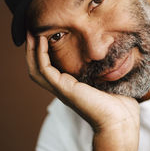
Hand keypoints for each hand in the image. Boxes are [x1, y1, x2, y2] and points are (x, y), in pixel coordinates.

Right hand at [25, 32, 139, 132]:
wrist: (119, 120)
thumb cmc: (117, 103)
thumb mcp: (107, 78)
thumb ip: (103, 67)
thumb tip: (111, 50)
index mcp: (70, 85)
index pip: (49, 67)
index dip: (43, 51)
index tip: (45, 33)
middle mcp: (62, 87)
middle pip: (37, 67)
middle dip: (32, 49)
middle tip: (30, 30)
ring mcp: (61, 89)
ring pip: (36, 69)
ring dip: (32, 50)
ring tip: (31, 32)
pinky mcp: (64, 89)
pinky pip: (45, 69)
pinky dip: (40, 55)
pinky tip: (43, 41)